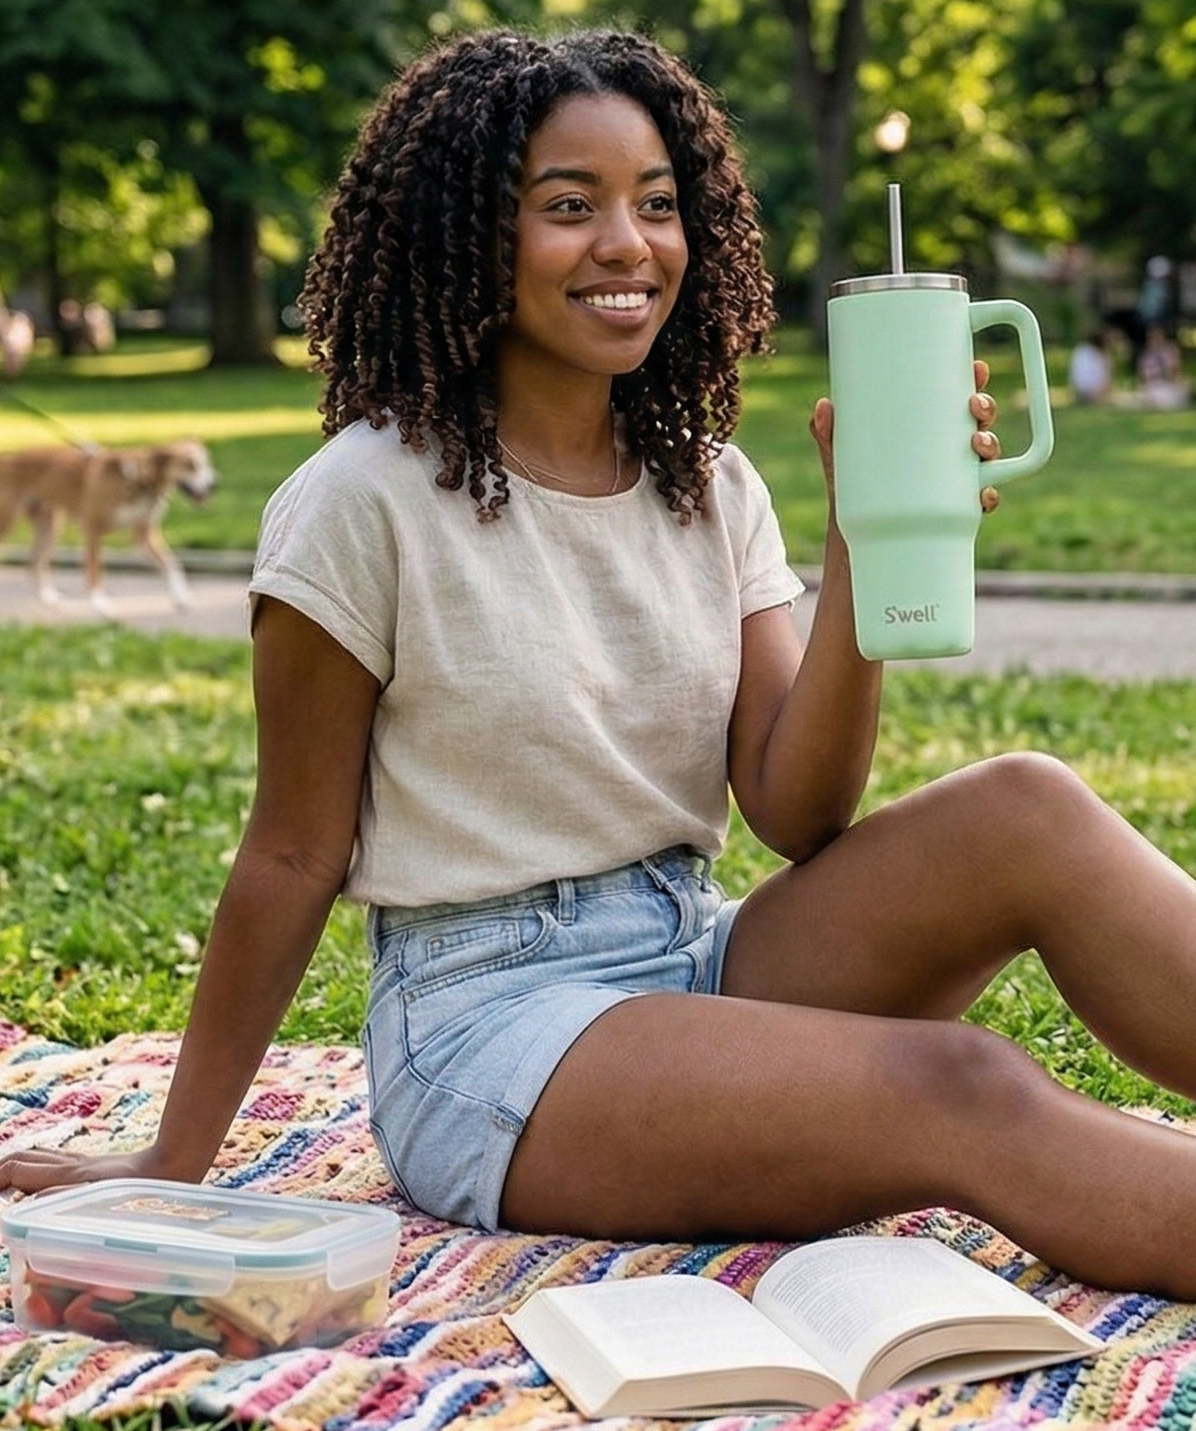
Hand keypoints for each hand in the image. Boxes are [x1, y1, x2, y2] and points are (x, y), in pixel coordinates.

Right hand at [0, 1143, 196, 1197]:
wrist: (173, 1166)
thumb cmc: (139, 1191)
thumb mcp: (96, 1201)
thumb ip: (56, 1201)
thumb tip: (18, 1207)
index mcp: (65, 1175)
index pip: (13, 1169)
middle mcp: (68, 1165)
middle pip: (19, 1158)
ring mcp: (79, 1163)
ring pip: (35, 1157)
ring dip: (13, 1171)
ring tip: (4, 1194)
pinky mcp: (90, 1166)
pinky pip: (51, 1162)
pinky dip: (33, 1171)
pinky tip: (35, 1188)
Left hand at [808, 360, 1002, 513]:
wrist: (855, 537)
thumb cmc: (853, 485)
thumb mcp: (840, 457)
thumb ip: (830, 433)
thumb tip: (823, 406)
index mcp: (926, 429)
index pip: (955, 398)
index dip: (973, 380)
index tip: (977, 367)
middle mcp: (947, 451)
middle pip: (978, 422)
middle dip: (985, 408)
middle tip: (974, 405)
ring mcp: (955, 479)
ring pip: (986, 458)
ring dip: (990, 445)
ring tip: (977, 443)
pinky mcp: (955, 508)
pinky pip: (981, 500)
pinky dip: (988, 496)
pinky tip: (983, 494)